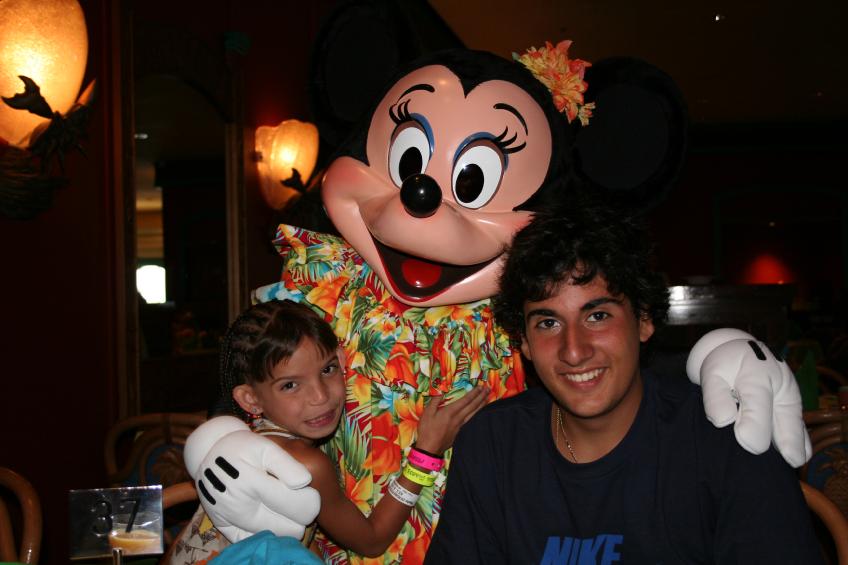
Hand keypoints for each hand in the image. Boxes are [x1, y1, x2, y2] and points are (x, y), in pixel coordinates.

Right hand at [184, 417, 321, 542]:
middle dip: (297, 521)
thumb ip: (286, 464)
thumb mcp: (265, 447)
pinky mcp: (219, 522)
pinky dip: (260, 537)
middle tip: (307, 513)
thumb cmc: (242, 446)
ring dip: (282, 530)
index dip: (308, 503)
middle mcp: (238, 503)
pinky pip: (243, 538)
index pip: (289, 502)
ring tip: (294, 521)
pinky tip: (273, 528)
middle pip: (279, 524)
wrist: (209, 451)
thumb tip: (305, 482)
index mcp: (251, 482)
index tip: (315, 500)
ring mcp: (228, 515)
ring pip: (264, 533)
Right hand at [414, 384, 488, 454]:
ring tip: (487, 398)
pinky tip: (478, 412)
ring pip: (474, 413)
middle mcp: (458, 418)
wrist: (430, 448)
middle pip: (472, 406)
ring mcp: (460, 426)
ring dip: (481, 405)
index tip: (480, 387)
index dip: (474, 393)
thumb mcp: (427, 413)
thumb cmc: (427, 430)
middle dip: (481, 397)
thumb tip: (441, 390)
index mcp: (450, 412)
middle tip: (488, 389)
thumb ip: (435, 400)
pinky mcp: (460, 431)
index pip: (465, 400)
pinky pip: (471, 420)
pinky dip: (477, 414)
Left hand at [686, 329, 811, 467]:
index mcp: (757, 373)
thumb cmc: (724, 367)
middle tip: (772, 454)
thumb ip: (715, 396)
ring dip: (792, 445)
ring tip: (789, 461)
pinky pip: (799, 428)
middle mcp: (781, 385)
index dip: (753, 424)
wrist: (739, 354)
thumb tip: (724, 421)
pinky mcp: (793, 408)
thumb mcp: (712, 374)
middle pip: (785, 419)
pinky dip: (798, 444)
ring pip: (795, 425)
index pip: (758, 401)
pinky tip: (794, 458)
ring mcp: (790, 397)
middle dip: (779, 439)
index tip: (745, 440)